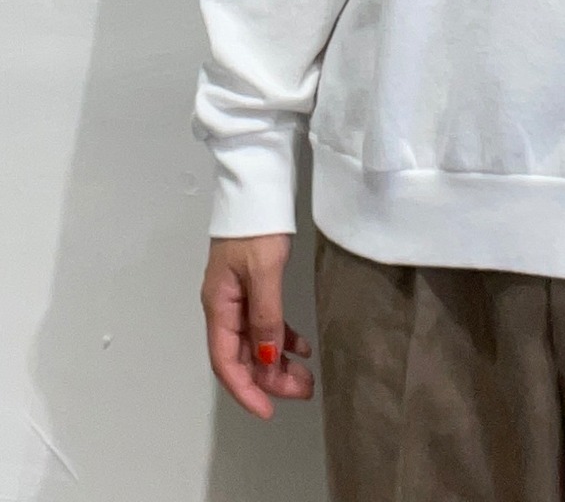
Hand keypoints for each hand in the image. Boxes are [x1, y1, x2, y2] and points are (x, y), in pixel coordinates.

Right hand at [200, 233, 314, 419]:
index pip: (226, 361)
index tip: (268, 411)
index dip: (246, 390)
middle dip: (270, 379)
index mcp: (219, 307)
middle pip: (243, 356)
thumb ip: (266, 316)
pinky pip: (267, 323)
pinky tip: (304, 347)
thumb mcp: (264, 272)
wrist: (257, 191)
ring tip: (308, 378)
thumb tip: (268, 359)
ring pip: (257, 342)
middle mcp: (224, 308)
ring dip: (280, 362)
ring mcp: (239, 298)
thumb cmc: (257, 229)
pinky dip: (284, 337)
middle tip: (303, 391)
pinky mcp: (254, 287)